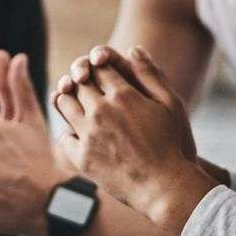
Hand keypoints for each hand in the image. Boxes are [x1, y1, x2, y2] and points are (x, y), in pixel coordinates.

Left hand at [52, 46, 215, 235]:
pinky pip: (65, 136)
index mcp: (123, 95)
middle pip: (79, 82)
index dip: (98, 64)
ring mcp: (88, 135)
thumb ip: (150, 74)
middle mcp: (101, 111)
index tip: (99, 68)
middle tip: (83, 80)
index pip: (99, 66)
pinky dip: (70, 132)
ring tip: (77, 101)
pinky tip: (79, 133)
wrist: (164, 188)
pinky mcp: (81, 157)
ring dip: (69, 98)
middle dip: (81, 77)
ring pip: (65, 104)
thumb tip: (133, 48)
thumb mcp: (170, 104)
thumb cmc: (171, 144)